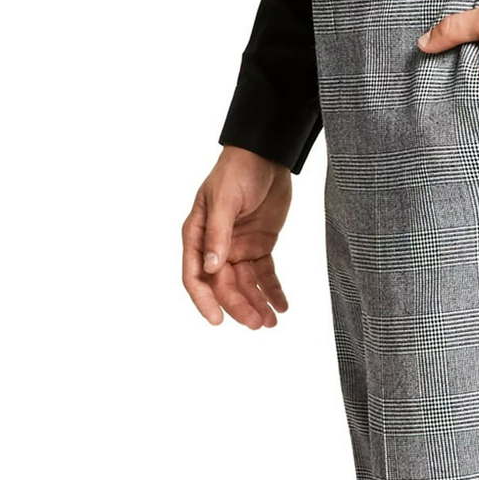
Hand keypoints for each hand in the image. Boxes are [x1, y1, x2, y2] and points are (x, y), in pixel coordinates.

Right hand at [181, 146, 292, 328]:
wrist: (266, 155)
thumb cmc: (238, 171)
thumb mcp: (225, 200)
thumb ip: (219, 234)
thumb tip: (212, 267)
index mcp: (198, 235)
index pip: (196, 276)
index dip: (205, 300)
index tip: (218, 321)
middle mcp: (215, 246)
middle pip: (224, 286)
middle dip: (239, 306)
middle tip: (258, 324)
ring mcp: (238, 247)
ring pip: (246, 284)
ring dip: (257, 304)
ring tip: (272, 322)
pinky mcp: (259, 246)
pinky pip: (265, 274)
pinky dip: (273, 291)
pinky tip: (282, 306)